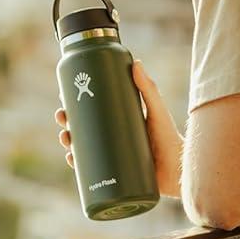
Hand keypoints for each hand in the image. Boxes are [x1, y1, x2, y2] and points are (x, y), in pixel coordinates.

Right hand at [55, 59, 183, 198]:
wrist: (177, 170)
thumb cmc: (170, 138)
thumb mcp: (156, 111)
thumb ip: (148, 88)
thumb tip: (136, 62)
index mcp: (120, 120)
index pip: (93, 109)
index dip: (76, 104)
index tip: (64, 96)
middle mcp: (113, 138)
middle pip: (83, 128)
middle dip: (67, 123)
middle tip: (62, 118)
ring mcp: (111, 156)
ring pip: (82, 148)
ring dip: (68, 142)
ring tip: (66, 139)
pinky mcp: (112, 175)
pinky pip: (89, 171)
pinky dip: (77, 166)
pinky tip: (71, 160)